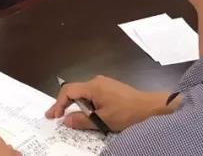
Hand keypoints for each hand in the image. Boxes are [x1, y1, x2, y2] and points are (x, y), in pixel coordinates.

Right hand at [46, 76, 168, 132]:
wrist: (149, 108)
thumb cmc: (126, 113)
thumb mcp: (102, 120)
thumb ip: (82, 120)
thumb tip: (66, 120)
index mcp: (93, 86)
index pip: (68, 91)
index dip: (58, 103)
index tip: (53, 116)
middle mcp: (97, 81)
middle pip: (75, 91)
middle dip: (65, 104)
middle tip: (56, 117)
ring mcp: (104, 84)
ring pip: (84, 94)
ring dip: (77, 106)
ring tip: (73, 118)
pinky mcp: (110, 88)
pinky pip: (93, 95)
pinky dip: (86, 104)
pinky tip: (88, 114)